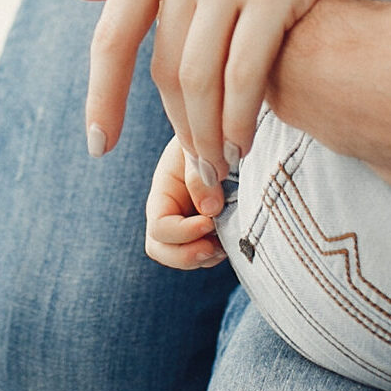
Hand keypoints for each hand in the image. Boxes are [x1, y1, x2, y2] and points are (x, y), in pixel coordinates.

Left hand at [68, 0, 390, 171]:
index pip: (112, 33)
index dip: (102, 95)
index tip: (98, 144)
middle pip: (163, 68)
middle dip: (173, 128)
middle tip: (189, 171)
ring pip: (200, 80)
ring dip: (205, 134)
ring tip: (217, 166)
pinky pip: (245, 75)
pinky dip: (240, 119)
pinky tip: (247, 142)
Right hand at [144, 138, 227, 269]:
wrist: (232, 133)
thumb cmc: (216, 132)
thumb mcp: (202, 144)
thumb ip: (199, 172)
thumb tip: (209, 211)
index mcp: (165, 188)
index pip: (159, 226)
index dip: (182, 232)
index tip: (210, 222)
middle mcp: (171, 208)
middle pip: (160, 248)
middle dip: (185, 255)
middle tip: (213, 247)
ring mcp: (187, 221)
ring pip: (181, 256)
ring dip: (203, 258)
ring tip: (224, 244)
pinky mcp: (207, 229)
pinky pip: (203, 255)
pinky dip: (215, 255)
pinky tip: (230, 240)